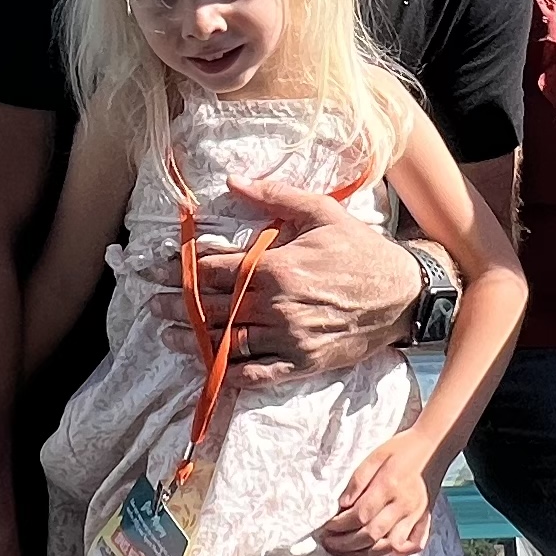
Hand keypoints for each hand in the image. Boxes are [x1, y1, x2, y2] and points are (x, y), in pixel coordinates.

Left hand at [158, 180, 421, 382]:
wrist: (403, 294)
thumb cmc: (360, 248)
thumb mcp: (320, 211)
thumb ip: (273, 197)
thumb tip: (231, 181)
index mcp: (279, 267)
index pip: (217, 271)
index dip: (185, 271)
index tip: (161, 271)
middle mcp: (279, 306)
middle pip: (215, 308)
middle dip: (179, 307)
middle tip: (152, 306)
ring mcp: (290, 338)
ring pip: (229, 343)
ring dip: (194, 341)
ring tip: (167, 337)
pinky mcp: (303, 363)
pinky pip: (258, 375)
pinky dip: (230, 374)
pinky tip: (211, 369)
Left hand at [320, 431, 437, 555]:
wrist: (432, 447)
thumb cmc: (400, 450)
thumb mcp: (375, 456)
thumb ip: (358, 479)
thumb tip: (343, 505)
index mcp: (389, 485)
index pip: (360, 515)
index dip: (340, 525)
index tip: (327, 528)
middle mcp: (404, 504)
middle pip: (372, 535)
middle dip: (347, 544)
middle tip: (330, 543)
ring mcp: (416, 514)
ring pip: (389, 546)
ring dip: (366, 553)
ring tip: (348, 551)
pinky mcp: (424, 519)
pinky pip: (412, 545)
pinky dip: (395, 553)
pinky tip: (379, 551)